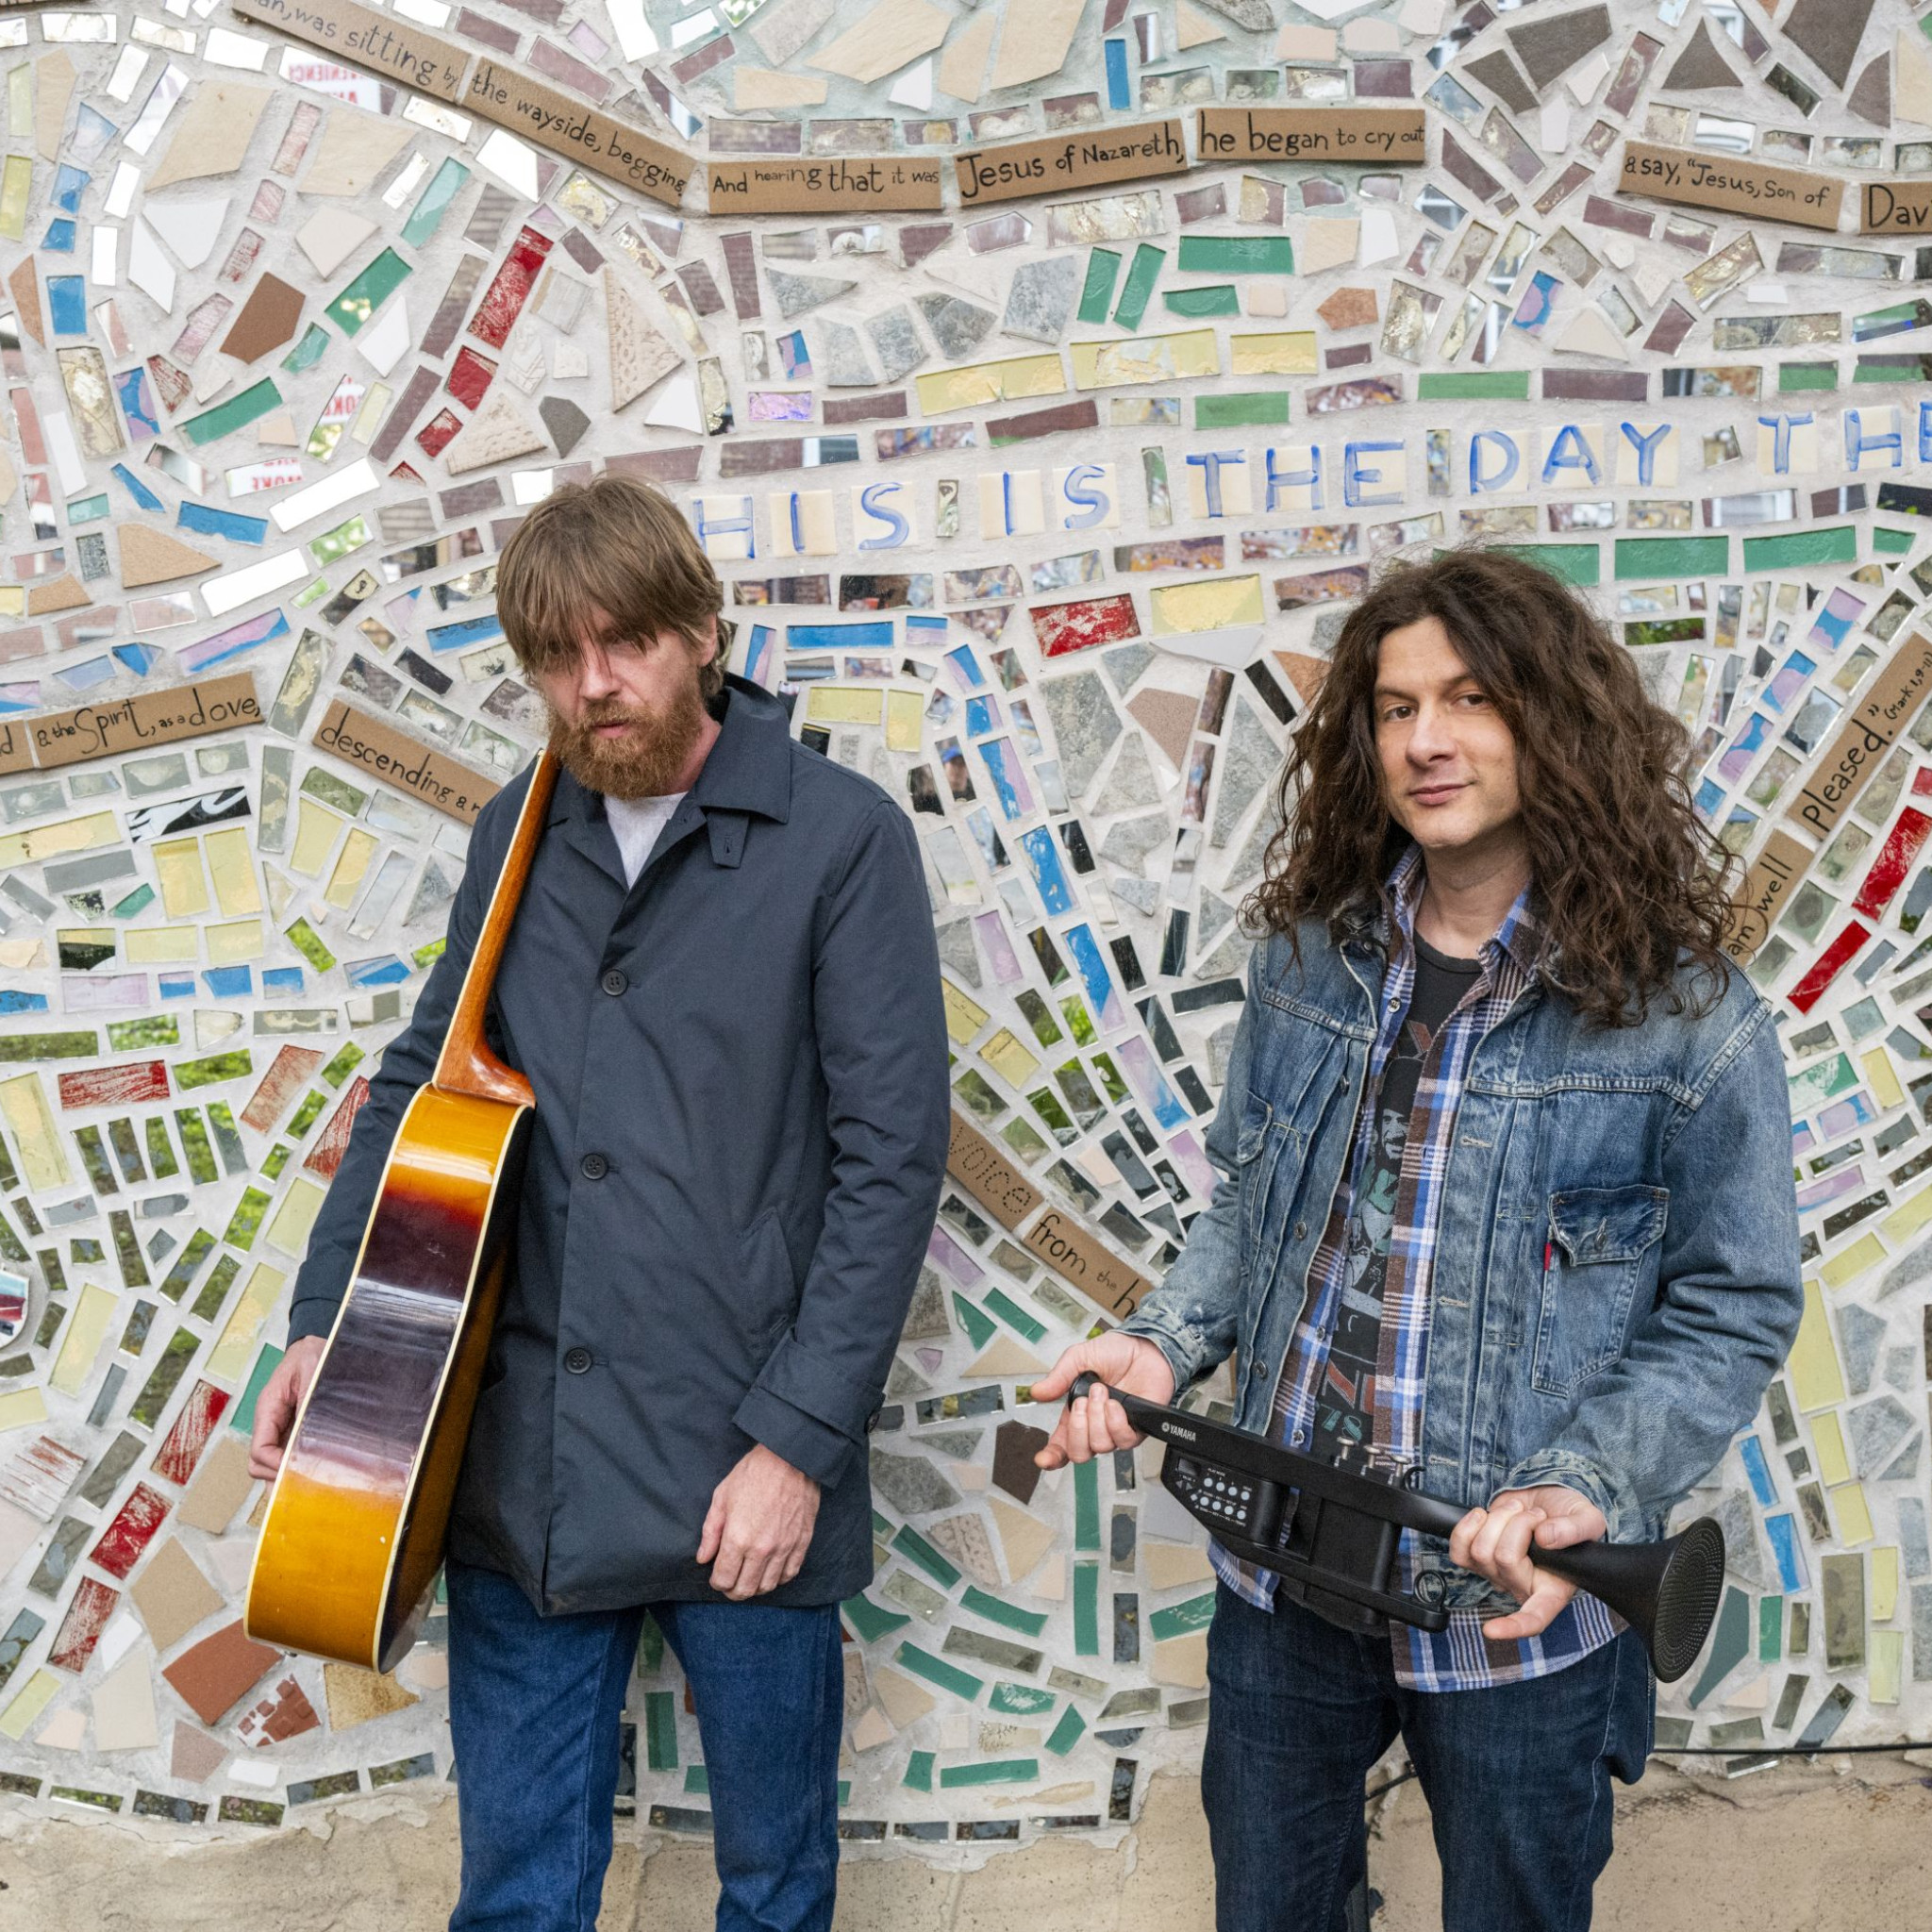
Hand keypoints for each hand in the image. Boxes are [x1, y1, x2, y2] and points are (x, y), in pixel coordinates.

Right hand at [248, 1335, 326, 1480]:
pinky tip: (314, 1469)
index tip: (295, 1470)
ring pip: (270, 1463)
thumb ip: (308, 1400)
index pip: (259, 1449)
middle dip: (277, 1476)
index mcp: (268, 1408)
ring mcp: (278, 1428)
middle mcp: (269, 1422)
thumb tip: (307, 1432)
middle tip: (305, 1483)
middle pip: (259, 1463)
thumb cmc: (312, 1354)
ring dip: (285, 1474)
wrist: (313, 1345)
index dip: (274, 1465)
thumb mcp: (312, 1371)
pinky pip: (284, 1454)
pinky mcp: (290, 1430)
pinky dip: (294, 1466)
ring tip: (311, 1481)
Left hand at [697, 1444, 820, 1599]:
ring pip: (767, 1586)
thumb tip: (703, 1558)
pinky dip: (778, 1579)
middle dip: (733, 1591)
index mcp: (738, 1538)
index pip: (724, 1579)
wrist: (790, 1458)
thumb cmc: (753, 1473)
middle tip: (730, 1583)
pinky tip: (770, 1571)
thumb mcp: (722, 1497)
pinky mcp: (801, 1542)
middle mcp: (761, 1549)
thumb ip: (711, 1532)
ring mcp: (784, 1548)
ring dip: (755, 1588)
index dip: (716, 1582)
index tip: (716, 1576)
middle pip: (745, 1590)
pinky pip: (789, 1574)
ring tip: (749, 1578)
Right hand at [1031, 1333, 1176, 1469]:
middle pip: (1079, 1453)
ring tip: (1102, 1393)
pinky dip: (1115, 1422)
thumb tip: (1037, 1392)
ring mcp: (1116, 1430)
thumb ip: (1058, 1377)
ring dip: (1097, 1418)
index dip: (1051, 1457)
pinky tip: (1114, 1405)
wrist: (1142, 1347)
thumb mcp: (1078, 1358)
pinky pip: (1123, 1441)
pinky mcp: (1137, 1429)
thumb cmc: (1114, 1353)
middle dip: (1077, 1429)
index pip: (1062, 1445)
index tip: (1043, 1459)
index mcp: (1077, 1415)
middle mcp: (1096, 1427)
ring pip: (1100, 1446)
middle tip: (1082, 1402)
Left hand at [1448, 1485, 1608, 1640]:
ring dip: (1499, 1518)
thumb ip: (1575, 1530)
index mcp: (1553, 1591)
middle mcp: (1521, 1587)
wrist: (1546, 1500)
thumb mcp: (1588, 1520)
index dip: (1513, 1626)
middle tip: (1537, 1515)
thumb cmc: (1569, 1517)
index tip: (1490, 1631)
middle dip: (1520, 1523)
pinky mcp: (1475, 1556)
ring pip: (1481, 1550)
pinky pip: (1458, 1548)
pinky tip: (1485, 1515)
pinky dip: (1467, 1525)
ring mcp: (1496, 1573)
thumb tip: (1545, 1538)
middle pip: (1504, 1558)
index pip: (1533, 1619)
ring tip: (1518, 1511)